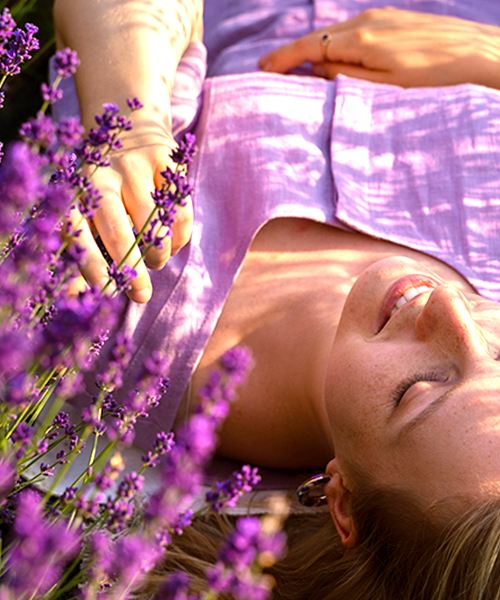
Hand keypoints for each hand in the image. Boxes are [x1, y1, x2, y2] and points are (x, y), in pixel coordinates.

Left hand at [68, 126, 192, 303]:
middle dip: (133, 273)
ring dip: (158, 256)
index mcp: (75, 190)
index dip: (92, 268)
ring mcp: (135, 166)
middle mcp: (101, 176)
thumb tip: (78, 297)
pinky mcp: (166, 160)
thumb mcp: (86, 206)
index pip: (79, 235)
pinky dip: (179, 238)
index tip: (106, 293)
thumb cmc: (103, 181)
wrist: (128, 124)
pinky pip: (181, 214)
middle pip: (120, 235)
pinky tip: (172, 243)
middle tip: (142, 295)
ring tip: (155, 261)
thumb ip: (81, 247)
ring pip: (156, 228)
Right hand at [259, 7, 499, 88]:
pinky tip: (329, 56)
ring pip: (333, 33)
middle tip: (268, 69)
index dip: (282, 59)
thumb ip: (345, 77)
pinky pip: (351, 30)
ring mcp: (379, 16)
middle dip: (291, 54)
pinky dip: (332, 44)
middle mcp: (366, 21)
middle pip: (317, 37)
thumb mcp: (384, 86)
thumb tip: (316, 71)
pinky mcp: (391, 18)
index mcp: (361, 39)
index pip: (309, 48)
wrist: (478, 52)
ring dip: (311, 49)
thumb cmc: (434, 76)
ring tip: (294, 67)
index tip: (262, 70)